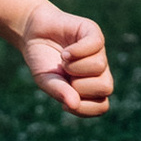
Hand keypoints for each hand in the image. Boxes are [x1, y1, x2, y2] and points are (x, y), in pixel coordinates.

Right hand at [17, 3, 112, 117]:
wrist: (33, 33)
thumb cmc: (42, 61)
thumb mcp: (46, 81)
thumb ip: (60, 92)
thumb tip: (73, 104)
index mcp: (91, 88)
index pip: (101, 106)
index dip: (84, 108)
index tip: (65, 103)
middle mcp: (99, 71)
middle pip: (106, 87)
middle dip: (80, 86)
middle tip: (65, 76)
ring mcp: (98, 51)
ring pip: (99, 66)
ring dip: (75, 67)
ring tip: (63, 60)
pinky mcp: (93, 33)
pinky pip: (95, 45)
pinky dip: (77, 51)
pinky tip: (65, 53)